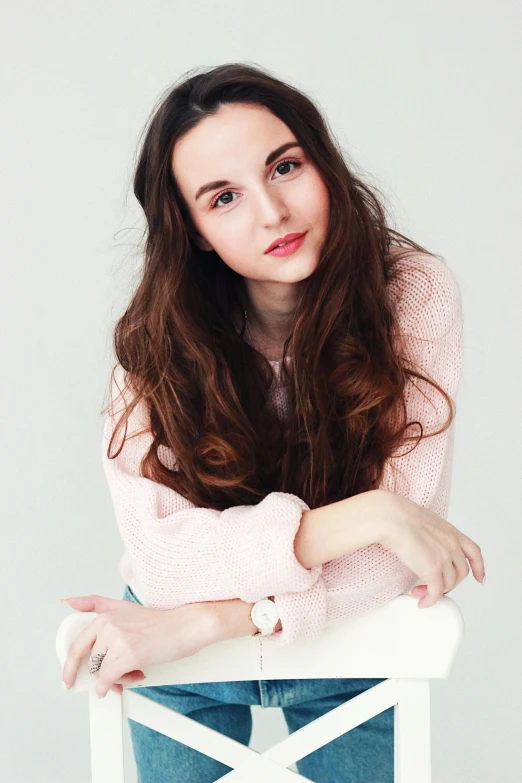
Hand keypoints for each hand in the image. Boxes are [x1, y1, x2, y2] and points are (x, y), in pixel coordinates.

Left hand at [62, 595, 216, 697]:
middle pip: (92, 664)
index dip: (70, 667)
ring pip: (102, 673)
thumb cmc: (158, 621)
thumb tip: (68, 601)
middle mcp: (108, 626)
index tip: (69, 679)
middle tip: (117, 676)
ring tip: (132, 672)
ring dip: (115, 680)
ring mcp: (118, 640)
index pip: (77, 645)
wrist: (184, 626)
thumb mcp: (123, 607)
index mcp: (104, 616)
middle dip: (102, 674)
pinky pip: (109, 680)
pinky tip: (120, 686)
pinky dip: (111, 687)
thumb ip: (95, 604)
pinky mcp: (129, 655)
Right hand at [377, 490, 484, 607]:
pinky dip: (429, 599)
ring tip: (419, 592)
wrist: (391, 517)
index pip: (474, 552)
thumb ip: (432, 534)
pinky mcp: (432, 570)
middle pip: (460, 573)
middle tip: (433, 586)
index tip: (478, 576)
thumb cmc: (398, 515)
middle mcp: (451, 545)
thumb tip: (424, 545)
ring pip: (448, 584)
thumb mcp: (425, 521)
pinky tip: (422, 600)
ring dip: (435, 592)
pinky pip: (435, 592)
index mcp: (451, 532)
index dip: (478, 567)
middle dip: (449, 583)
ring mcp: (444, 558)